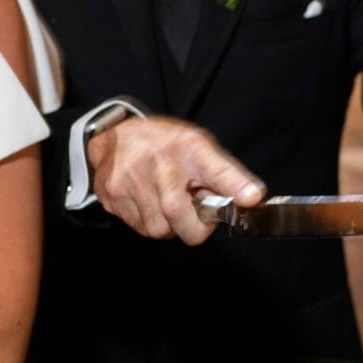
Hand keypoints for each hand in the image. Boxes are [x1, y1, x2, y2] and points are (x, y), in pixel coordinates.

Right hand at [86, 116, 264, 244]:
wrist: (116, 133)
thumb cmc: (164, 145)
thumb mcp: (199, 148)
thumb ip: (224, 175)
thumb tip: (252, 198)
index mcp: (188, 146)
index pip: (215, 168)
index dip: (234, 184)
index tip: (252, 197)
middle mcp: (157, 160)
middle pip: (176, 211)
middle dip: (192, 227)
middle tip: (195, 219)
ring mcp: (129, 178)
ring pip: (157, 228)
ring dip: (168, 226)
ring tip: (168, 205)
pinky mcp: (111, 195)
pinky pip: (137, 227)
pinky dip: (148, 222)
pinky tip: (149, 204)